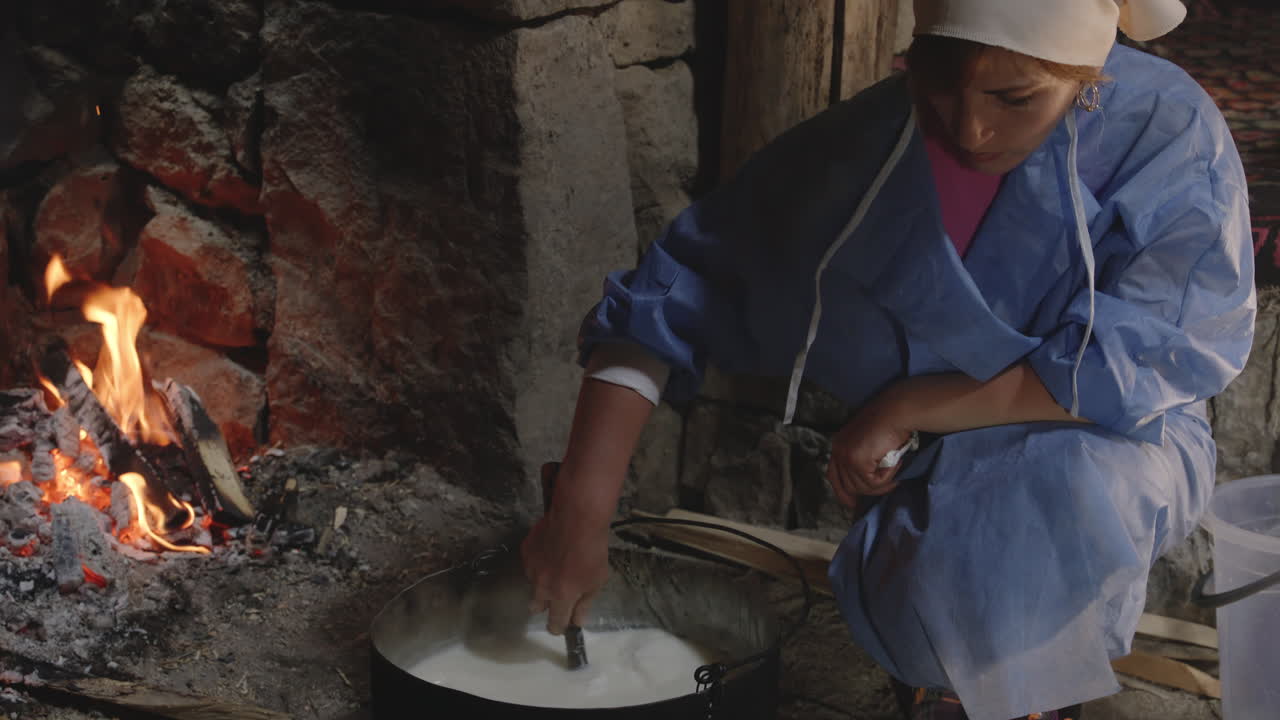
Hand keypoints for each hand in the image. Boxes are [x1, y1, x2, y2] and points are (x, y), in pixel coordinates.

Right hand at [521, 487, 611, 635]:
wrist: (577, 518)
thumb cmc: (592, 550)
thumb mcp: (597, 581)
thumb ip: (584, 604)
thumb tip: (577, 622)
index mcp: (561, 597)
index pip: (554, 624)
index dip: (559, 627)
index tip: (563, 624)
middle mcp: (541, 586)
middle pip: (536, 607)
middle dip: (546, 604)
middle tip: (560, 592)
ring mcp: (531, 568)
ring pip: (533, 583)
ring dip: (543, 580)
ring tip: (559, 562)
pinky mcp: (525, 551)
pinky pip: (531, 564)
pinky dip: (540, 561)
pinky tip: (552, 549)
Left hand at [826, 388, 914, 508]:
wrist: (897, 410)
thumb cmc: (890, 424)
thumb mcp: (869, 443)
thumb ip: (863, 459)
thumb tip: (866, 485)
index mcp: (839, 445)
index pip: (833, 476)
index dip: (842, 492)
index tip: (853, 504)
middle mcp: (838, 450)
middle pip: (847, 486)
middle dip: (869, 491)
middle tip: (890, 484)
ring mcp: (846, 456)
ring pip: (862, 487)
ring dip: (882, 483)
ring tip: (895, 468)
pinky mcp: (857, 460)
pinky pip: (873, 482)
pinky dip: (887, 477)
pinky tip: (895, 463)